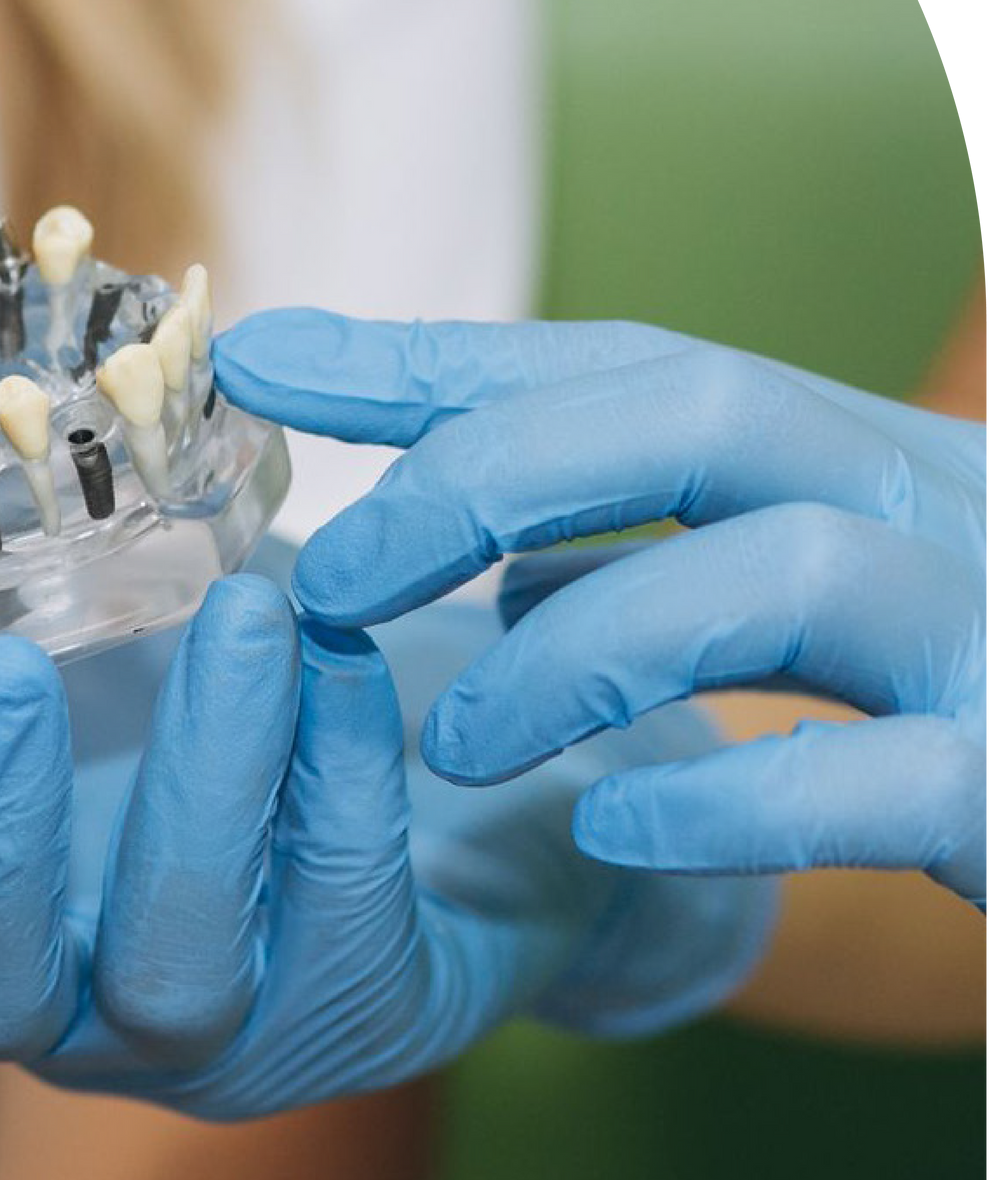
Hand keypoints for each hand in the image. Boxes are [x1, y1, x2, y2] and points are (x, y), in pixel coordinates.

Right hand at [0, 557, 774, 1118]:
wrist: (453, 765)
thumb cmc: (226, 668)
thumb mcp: (100, 568)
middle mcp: (65, 988)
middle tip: (14, 669)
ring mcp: (216, 1027)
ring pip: (171, 969)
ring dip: (198, 788)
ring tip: (249, 614)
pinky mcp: (365, 1010)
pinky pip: (340, 919)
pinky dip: (339, 781)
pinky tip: (352, 657)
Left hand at [216, 310, 987, 911]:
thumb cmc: (963, 680)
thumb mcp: (801, 591)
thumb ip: (653, 558)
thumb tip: (488, 559)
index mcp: (832, 454)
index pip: (606, 366)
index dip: (429, 358)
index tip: (259, 357)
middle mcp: (910, 499)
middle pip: (691, 409)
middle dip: (486, 467)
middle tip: (333, 570)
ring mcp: (981, 627)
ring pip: (783, 568)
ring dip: (587, 638)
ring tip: (455, 733)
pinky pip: (889, 773)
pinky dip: (744, 792)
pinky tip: (616, 822)